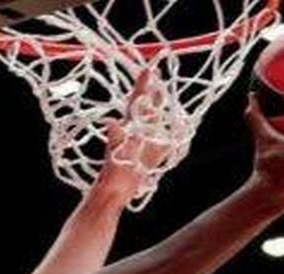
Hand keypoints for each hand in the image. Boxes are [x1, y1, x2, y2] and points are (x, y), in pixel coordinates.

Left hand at [92, 69, 175, 203]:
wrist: (111, 195)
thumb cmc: (113, 178)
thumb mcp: (115, 157)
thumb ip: (116, 140)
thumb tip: (112, 122)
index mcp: (129, 131)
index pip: (137, 103)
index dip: (143, 86)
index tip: (149, 69)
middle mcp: (134, 135)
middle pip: (145, 108)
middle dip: (151, 90)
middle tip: (155, 73)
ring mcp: (142, 145)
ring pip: (152, 122)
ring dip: (157, 107)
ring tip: (161, 92)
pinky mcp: (147, 158)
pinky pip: (159, 142)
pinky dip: (166, 134)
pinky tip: (171, 130)